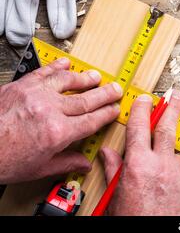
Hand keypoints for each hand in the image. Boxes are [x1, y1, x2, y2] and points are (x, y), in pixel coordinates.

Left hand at [0, 58, 122, 183]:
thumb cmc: (2, 159)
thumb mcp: (37, 169)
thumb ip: (65, 163)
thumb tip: (83, 163)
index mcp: (57, 133)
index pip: (91, 121)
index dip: (106, 114)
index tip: (115, 109)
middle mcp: (49, 110)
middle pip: (85, 99)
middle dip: (104, 94)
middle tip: (115, 89)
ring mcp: (35, 95)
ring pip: (68, 81)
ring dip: (85, 78)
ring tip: (96, 76)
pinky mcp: (21, 86)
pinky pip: (44, 72)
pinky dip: (57, 66)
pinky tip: (66, 63)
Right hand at [100, 91, 179, 215]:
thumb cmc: (134, 221)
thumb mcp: (114, 198)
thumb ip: (114, 170)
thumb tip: (107, 154)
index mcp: (139, 165)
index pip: (141, 126)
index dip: (143, 109)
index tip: (146, 99)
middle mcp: (163, 166)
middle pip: (168, 128)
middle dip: (173, 107)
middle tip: (176, 95)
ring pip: (175, 158)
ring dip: (167, 161)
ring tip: (157, 181)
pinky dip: (176, 180)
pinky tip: (168, 193)